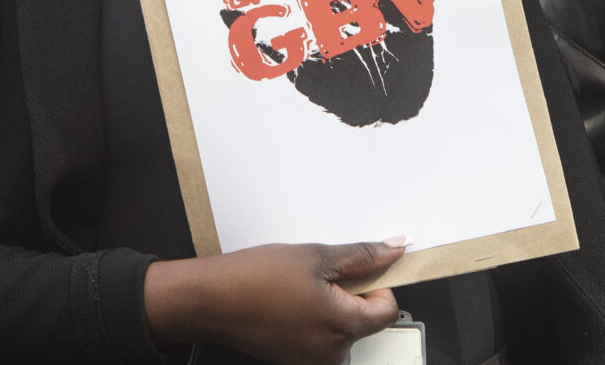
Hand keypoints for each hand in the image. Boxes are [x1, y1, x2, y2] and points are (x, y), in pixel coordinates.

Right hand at [144, 240, 404, 363]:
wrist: (209, 299)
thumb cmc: (254, 279)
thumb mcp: (316, 256)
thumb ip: (363, 255)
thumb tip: (394, 250)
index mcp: (343, 328)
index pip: (387, 310)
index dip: (377, 284)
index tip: (358, 270)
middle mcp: (331, 354)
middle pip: (363, 320)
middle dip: (348, 294)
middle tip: (316, 276)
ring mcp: (310, 360)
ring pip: (339, 327)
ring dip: (328, 305)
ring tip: (297, 289)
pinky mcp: (293, 359)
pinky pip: (318, 336)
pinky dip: (311, 317)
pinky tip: (287, 301)